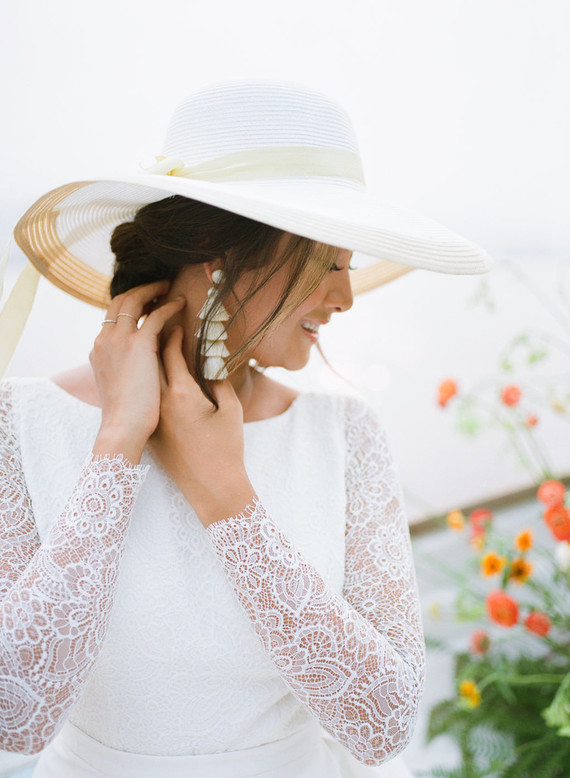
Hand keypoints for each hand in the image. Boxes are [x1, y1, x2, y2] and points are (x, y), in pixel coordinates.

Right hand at [91, 281, 185, 462]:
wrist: (123, 429)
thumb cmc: (125, 418)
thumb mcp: (117, 389)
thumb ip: (122, 372)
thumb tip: (136, 370)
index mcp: (98, 350)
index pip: (110, 317)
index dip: (128, 306)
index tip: (145, 303)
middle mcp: (104, 340)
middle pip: (118, 301)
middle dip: (139, 290)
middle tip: (158, 287)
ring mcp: (119, 340)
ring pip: (133, 300)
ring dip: (152, 290)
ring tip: (169, 288)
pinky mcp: (139, 344)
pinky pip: (156, 315)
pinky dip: (168, 306)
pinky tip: (182, 304)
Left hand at [148, 325, 255, 525]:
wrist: (212, 489)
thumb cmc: (226, 449)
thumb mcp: (231, 410)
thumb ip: (220, 383)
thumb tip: (210, 366)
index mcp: (181, 394)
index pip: (170, 353)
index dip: (173, 335)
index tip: (177, 323)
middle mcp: (161, 404)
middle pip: (150, 363)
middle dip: (153, 343)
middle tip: (159, 327)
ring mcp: (153, 420)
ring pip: (145, 383)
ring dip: (148, 365)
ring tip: (153, 350)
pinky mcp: (152, 435)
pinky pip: (147, 403)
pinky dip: (149, 388)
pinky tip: (155, 384)